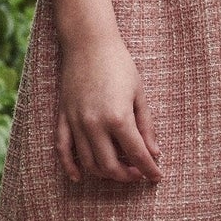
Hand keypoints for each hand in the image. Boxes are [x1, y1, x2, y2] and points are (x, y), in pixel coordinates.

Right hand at [56, 31, 161, 183]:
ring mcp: (76, 122)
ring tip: (119, 171)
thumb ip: (146, 126)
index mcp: (118, 118)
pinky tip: (79, 177)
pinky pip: (63, 149)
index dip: (149, 170)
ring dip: (105, 174)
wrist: (89, 43)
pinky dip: (69, 166)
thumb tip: (154, 153)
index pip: (137, 155)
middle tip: (139, 174)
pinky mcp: (64, 117)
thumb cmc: (119, 65)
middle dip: (127, 176)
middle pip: (111, 166)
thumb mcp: (139, 94)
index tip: (157, 177)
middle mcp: (95, 125)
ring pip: (88, 163)